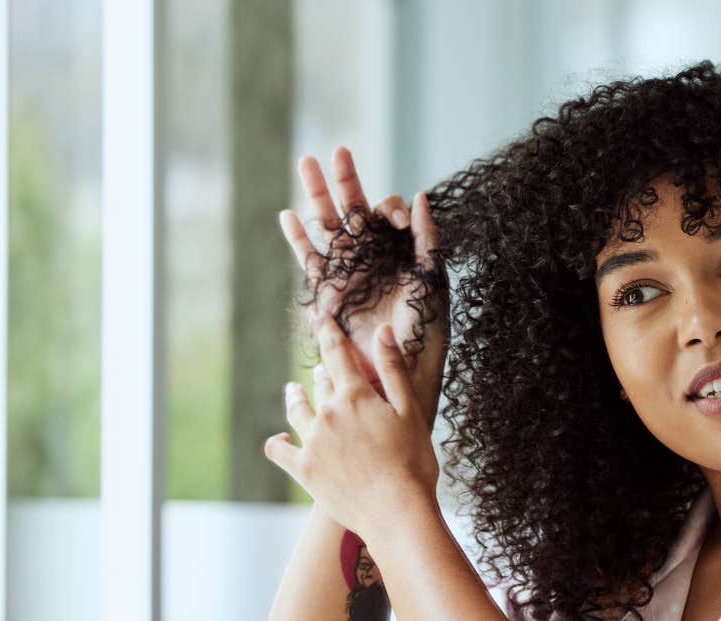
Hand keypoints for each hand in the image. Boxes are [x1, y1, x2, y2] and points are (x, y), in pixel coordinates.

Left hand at [265, 315, 440, 544]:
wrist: (396, 512)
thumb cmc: (413, 461)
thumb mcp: (410, 411)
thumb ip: (393, 370)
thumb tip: (382, 330)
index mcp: (355, 396)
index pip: (337, 353)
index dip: (328, 330)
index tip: (318, 314)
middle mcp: (327, 413)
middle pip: (320, 382)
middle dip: (322, 370)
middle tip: (322, 365)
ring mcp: (312, 442)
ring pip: (297, 409)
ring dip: (295, 396)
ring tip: (293, 389)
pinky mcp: (304, 470)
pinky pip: (279, 449)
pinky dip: (277, 441)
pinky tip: (279, 437)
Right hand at [277, 146, 446, 427]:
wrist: (397, 370)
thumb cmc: (423, 331)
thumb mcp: (431, 280)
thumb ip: (427, 240)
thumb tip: (422, 197)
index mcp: (399, 252)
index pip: (386, 215)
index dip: (387, 209)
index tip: (393, 222)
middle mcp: (372, 258)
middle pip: (353, 210)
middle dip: (345, 180)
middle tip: (337, 149)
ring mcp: (348, 272)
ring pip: (328, 227)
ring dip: (317, 195)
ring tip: (305, 163)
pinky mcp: (328, 291)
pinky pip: (311, 260)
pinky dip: (299, 239)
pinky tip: (289, 215)